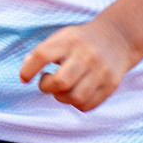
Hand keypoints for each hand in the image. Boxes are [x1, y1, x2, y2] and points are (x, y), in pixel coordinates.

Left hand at [19, 18, 138, 111]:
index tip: (24, 78)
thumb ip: (42, 53)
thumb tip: (25, 72)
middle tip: (47, 81)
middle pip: (60, 82)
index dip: (28, 69)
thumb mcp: (62, 38)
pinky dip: (75, 103)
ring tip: (61, 89)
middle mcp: (87, 55)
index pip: (43, 55)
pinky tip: (75, 92)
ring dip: (61, 97)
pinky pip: (87, 105)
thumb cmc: (81, 41)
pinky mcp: (111, 85)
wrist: (118, 38)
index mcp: (70, 40)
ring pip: (74, 97)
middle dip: (46, 87)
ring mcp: (101, 71)